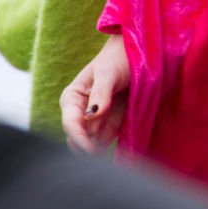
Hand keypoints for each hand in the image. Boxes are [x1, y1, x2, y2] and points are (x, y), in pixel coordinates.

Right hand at [60, 34, 130, 153]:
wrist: (137, 53)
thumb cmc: (119, 59)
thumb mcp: (109, 73)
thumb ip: (101, 93)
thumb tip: (91, 115)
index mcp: (72, 98)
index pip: (71, 124)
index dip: (78, 139)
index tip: (91, 151)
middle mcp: (80, 112)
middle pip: (77, 139)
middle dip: (86, 149)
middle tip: (102, 155)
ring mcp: (95, 120)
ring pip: (91, 144)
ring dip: (99, 150)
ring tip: (113, 154)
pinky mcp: (110, 124)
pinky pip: (106, 141)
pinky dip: (110, 147)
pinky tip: (120, 152)